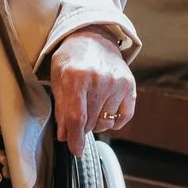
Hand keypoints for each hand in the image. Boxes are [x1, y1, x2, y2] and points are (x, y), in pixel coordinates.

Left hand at [46, 27, 135, 147]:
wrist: (94, 37)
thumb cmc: (71, 59)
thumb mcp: (58, 78)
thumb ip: (61, 107)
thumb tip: (65, 136)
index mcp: (77, 77)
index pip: (77, 118)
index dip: (75, 138)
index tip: (75, 151)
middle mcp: (100, 80)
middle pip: (90, 122)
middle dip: (81, 126)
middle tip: (76, 114)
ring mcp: (117, 83)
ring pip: (105, 122)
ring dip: (96, 122)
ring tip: (90, 106)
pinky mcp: (129, 86)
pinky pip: (123, 118)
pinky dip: (114, 120)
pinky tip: (105, 110)